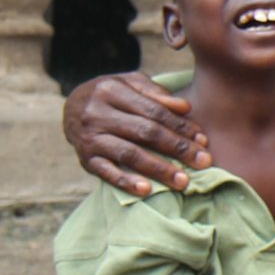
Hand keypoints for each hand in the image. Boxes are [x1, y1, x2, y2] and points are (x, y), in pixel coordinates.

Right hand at [64, 73, 208, 194]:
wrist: (70, 109)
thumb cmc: (111, 96)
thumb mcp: (130, 84)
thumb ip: (156, 93)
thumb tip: (185, 107)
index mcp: (112, 90)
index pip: (154, 111)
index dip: (181, 126)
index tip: (203, 140)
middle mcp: (98, 113)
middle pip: (145, 132)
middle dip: (178, 148)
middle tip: (204, 162)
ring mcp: (90, 138)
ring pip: (129, 154)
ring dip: (159, 169)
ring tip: (183, 181)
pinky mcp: (85, 159)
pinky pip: (107, 173)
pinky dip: (126, 182)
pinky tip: (147, 190)